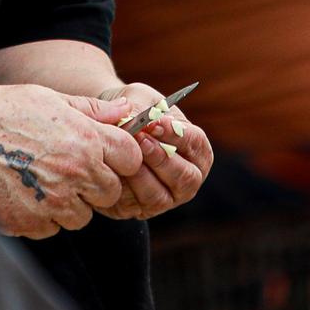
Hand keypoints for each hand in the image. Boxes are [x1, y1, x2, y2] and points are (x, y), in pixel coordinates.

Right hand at [0, 84, 144, 238]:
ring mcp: (53, 202)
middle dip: (97, 184)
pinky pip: (52, 228)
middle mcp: (76, 173)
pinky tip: (23, 192)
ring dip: (70, 204)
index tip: (106, 155)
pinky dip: (43, 216)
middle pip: (111, 192)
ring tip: (41, 179)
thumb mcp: (49, 99)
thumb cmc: (1, 111)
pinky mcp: (30, 223)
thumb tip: (125, 110)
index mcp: (85, 139)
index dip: (121, 157)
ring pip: (83, 216)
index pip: (131, 158)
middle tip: (69, 169)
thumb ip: (91, 110)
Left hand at [94, 82, 213, 220]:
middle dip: (161, 158)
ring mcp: (165, 199)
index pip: (195, 144)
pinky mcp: (138, 210)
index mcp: (198, 151)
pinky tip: (111, 169)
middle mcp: (188, 180)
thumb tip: (139, 121)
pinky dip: (122, 189)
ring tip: (124, 153)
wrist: (110, 125)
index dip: (177, 134)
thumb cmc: (134, 110)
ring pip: (159, 196)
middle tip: (140, 139)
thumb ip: (144, 110)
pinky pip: (133, 206)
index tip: (154, 122)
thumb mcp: (142, 100)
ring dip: (141, 174)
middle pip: (185, 177)